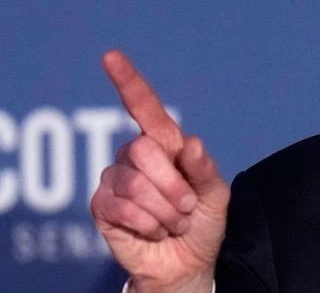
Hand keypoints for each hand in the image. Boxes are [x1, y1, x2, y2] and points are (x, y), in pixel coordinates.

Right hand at [90, 50, 229, 291]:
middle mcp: (136, 156)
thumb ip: (205, 170)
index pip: (144, 107)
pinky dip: (147, 223)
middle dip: (173, 186)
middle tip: (187, 208)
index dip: (128, 82)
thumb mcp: (216, 195)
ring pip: (134, 183)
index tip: (111, 57)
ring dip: (163, 209)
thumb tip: (190, 144)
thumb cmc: (204, 222)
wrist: (189, 263)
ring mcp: (116, 179)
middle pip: (144, 150)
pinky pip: (121, 207)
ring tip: (173, 221)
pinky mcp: (103, 207)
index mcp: (165, 144)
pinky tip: (153, 231)